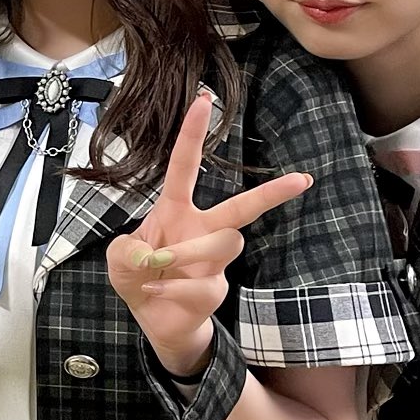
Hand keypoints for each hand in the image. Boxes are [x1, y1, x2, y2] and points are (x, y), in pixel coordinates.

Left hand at [104, 91, 309, 375]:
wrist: (153, 319)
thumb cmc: (139, 276)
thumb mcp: (118, 259)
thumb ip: (125, 251)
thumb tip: (149, 254)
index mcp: (176, 210)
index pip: (186, 166)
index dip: (193, 133)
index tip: (204, 99)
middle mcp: (202, 229)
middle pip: (243, 207)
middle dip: (272, 192)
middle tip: (301, 179)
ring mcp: (213, 260)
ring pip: (224, 244)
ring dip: (186, 254)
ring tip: (157, 266)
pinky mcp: (216, 288)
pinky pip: (203, 284)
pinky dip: (172, 289)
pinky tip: (153, 291)